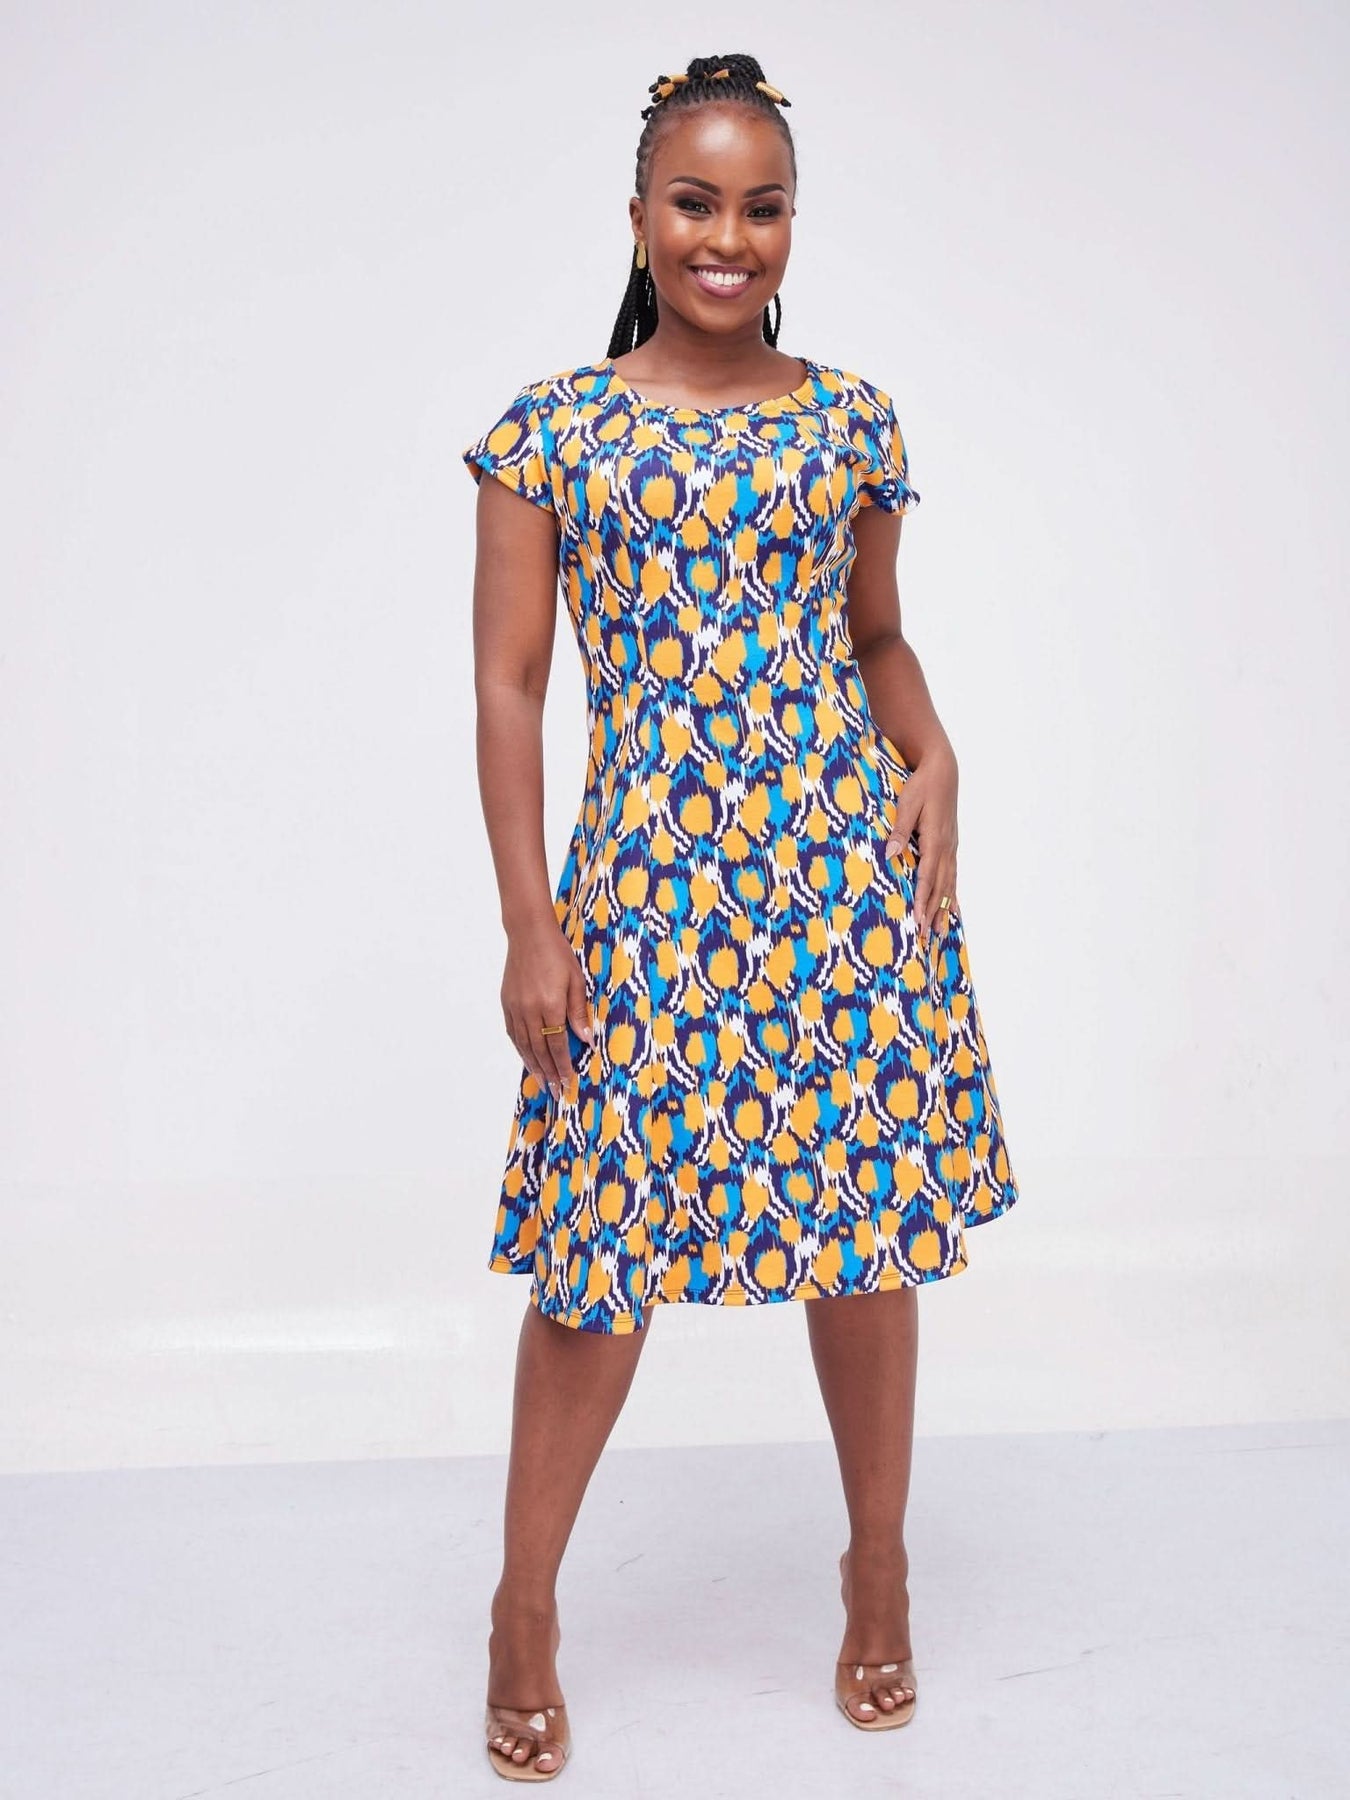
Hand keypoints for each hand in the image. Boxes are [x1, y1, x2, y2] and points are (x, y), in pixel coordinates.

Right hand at [501, 919, 594, 1100]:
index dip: (563, 1066)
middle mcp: (530, 1010)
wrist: (529, 934)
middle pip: (539, 1051)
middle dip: (549, 1074)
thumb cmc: (558, 954)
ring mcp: (515, 1008)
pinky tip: (528, 1060)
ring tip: (542, 1084)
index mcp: (550, 1005)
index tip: (569, 1082)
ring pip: (525, 1046)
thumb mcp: (576, 981)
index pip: (557, 1045)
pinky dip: (521, 1050)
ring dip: (534, 1067)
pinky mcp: (507, 1003)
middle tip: (556, 1093)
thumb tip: (587, 1040)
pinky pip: (514, 1034)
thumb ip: (579, 1012)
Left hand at [884, 745, 958, 943]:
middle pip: (940, 887)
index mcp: (934, 839)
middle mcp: (946, 848)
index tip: (916, 919)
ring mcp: (951, 848)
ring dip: (944, 910)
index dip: (921, 900)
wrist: (943, 771)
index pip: (927, 877)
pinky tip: (953, 910)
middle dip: (933, 914)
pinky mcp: (951, 846)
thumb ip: (899, 830)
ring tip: (942, 932)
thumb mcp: (906, 804)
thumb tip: (890, 854)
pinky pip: (953, 876)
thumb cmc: (921, 786)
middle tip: (926, 937)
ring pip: (949, 885)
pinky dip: (952, 895)